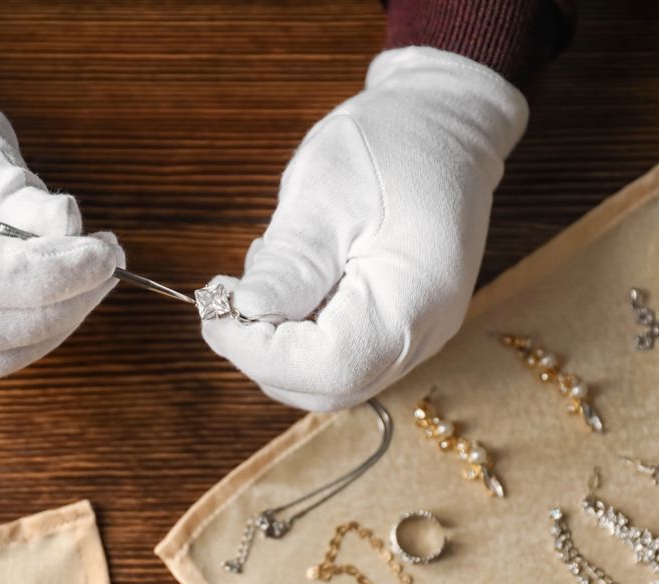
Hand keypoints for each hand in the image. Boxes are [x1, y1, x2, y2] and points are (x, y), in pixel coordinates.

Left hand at [201, 47, 527, 410]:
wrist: (444, 121)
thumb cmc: (392, 145)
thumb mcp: (326, 194)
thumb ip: (289, 265)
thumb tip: (244, 315)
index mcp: (411, 303)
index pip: (326, 367)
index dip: (260, 353)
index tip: (215, 313)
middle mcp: (421, 335)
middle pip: (326, 386)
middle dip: (263, 354)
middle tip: (224, 300)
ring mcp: (415, 336)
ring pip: (329, 379)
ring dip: (279, 345)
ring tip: (264, 278)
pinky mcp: (399, 327)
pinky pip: (341, 354)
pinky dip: (300, 334)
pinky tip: (292, 284)